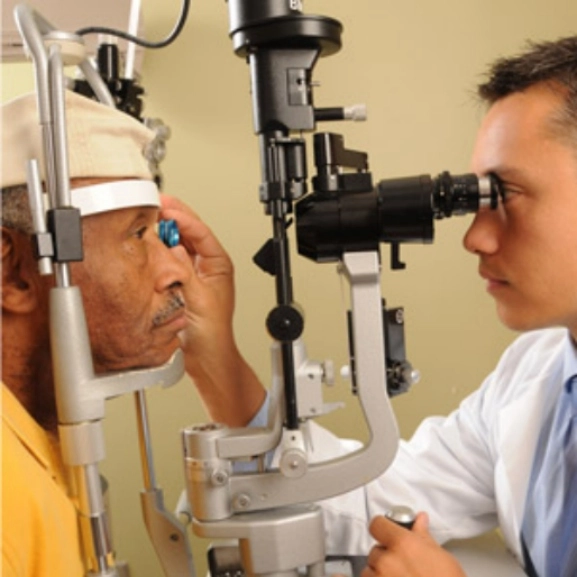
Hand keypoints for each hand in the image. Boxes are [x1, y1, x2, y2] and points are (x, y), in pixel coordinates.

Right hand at [160, 194, 265, 425]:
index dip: (183, 217)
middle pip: (188, 234)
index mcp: (218, 265)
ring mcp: (192, 273)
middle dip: (172, 218)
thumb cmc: (213, 333)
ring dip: (163, 232)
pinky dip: (157, 250)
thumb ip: (183, 272)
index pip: (201, 232)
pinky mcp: (178, 283)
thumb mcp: (198, 298)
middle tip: (154, 205)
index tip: (166, 207)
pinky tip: (148, 243)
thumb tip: (169, 248)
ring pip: (176, 245)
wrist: (205, 357)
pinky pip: (166, 260)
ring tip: (149, 219)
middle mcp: (206, 266)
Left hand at [362, 513, 466, 576]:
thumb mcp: (442, 558)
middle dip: (386, 558)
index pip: (376, 525)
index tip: (388, 534)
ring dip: (379, 576)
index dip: (383, 529)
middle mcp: (387, 562)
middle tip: (404, 568)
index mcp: (403, 545)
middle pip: (375, 551)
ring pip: (369, 572)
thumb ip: (423, 537)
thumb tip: (420, 520)